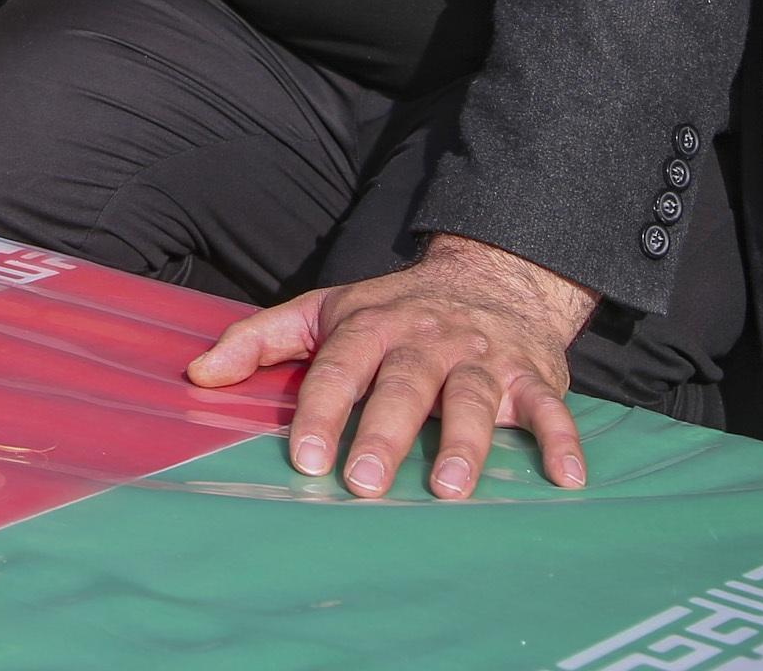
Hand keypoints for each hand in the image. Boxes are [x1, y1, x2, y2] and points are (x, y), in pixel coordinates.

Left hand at [187, 235, 600, 500]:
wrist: (493, 275)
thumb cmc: (395, 308)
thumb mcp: (324, 310)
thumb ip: (261, 340)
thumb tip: (197, 374)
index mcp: (373, 324)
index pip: (340, 366)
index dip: (320, 409)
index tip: (303, 457)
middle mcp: (427, 340)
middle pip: (403, 384)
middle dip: (383, 432)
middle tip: (363, 482)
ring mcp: (481, 358)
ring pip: (472, 398)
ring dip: (462, 442)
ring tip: (448, 487)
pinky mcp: (532, 376)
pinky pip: (550, 407)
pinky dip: (561, 441)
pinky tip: (565, 479)